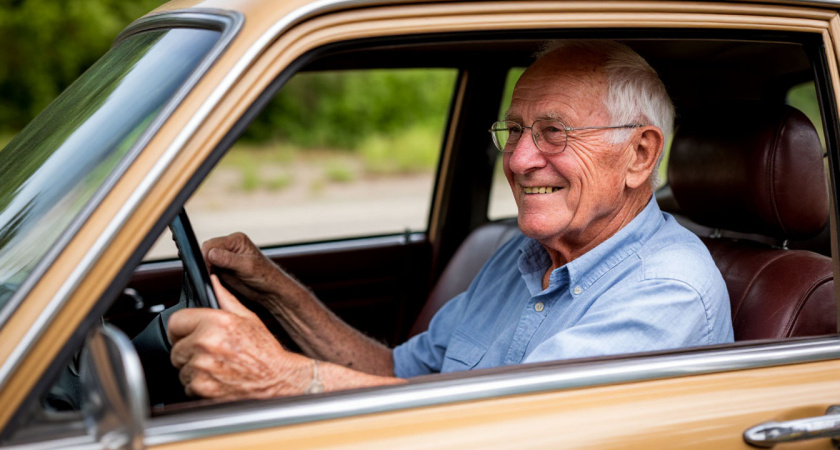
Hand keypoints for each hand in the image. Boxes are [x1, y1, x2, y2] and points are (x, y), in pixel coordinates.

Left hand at [168, 275, 307, 398]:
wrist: (276, 380)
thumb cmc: (265, 352)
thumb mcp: (248, 318)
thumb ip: (225, 298)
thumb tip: (213, 281)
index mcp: (216, 323)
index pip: (175, 321)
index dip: (183, 327)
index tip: (189, 332)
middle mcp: (205, 344)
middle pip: (176, 347)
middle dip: (189, 350)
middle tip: (211, 352)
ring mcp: (201, 368)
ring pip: (181, 368)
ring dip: (193, 368)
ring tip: (217, 366)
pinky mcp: (200, 388)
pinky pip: (187, 385)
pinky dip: (199, 384)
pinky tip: (217, 378)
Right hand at [201, 232, 287, 304]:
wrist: (270, 291)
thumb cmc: (265, 276)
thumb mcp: (247, 266)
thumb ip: (227, 259)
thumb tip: (211, 254)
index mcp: (236, 240)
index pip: (211, 244)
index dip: (207, 257)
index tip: (210, 269)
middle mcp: (230, 246)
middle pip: (206, 251)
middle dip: (206, 263)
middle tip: (214, 275)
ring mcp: (225, 258)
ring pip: (206, 261)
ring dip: (207, 270)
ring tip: (219, 278)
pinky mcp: (223, 269)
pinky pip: (209, 270)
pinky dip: (209, 275)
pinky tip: (218, 280)